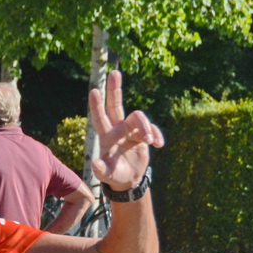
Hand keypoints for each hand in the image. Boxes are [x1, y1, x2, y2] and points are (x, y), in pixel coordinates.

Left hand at [89, 71, 164, 192]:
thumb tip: (95, 164)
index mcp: (106, 137)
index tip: (93, 91)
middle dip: (114, 89)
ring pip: (139, 117)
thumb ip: (101, 170)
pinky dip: (156, 135)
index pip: (100, 119)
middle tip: (114, 72)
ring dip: (145, 127)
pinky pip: (152, 129)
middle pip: (116, 105)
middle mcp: (118, 129)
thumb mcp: (107, 175)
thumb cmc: (114, 176)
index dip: (97, 106)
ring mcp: (131, 130)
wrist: (129, 180)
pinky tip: (159, 145)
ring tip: (149, 141)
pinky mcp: (144, 134)